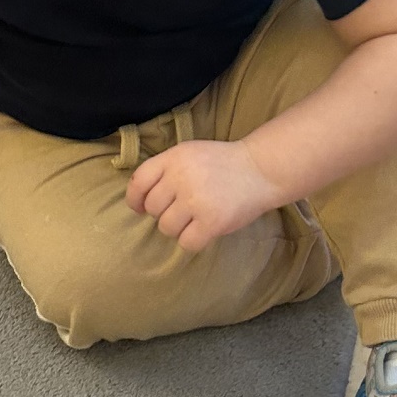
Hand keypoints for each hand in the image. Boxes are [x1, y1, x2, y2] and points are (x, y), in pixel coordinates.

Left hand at [127, 138, 284, 251]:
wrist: (261, 169)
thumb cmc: (221, 164)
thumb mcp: (189, 154)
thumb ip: (165, 171)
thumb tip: (139, 203)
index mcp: (174, 158)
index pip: (138, 182)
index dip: (135, 199)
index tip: (141, 207)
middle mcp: (181, 177)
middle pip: (153, 209)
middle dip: (164, 213)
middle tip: (184, 208)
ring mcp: (196, 200)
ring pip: (166, 228)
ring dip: (178, 228)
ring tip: (196, 218)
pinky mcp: (212, 221)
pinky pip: (186, 242)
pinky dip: (193, 240)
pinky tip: (204, 230)